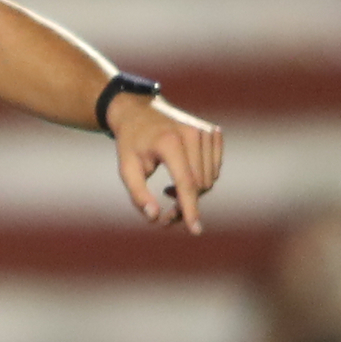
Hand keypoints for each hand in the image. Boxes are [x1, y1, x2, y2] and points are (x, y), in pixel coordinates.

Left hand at [108, 91, 222, 233]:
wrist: (139, 111)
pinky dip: (201, 180)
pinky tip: (181, 176)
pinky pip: (214, 169)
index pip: (186, 182)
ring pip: (209, 180)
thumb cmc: (130, 143)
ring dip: (192, 193)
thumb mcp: (126, 168)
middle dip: (184, 204)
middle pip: (198, 185)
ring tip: (167, 191)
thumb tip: (154, 218)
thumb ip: (138, 195)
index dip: (190, 208)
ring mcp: (206, 131)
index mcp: (169, 142)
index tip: (195, 230)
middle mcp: (192, 134)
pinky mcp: (213, 133)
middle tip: (165, 212)